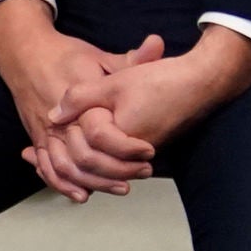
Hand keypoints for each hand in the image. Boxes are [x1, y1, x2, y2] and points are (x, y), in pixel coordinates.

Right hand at [0, 0, 151, 202]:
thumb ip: (129, 59)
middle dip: (115, 172)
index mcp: (77, 102)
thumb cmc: (65, 54)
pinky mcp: (37, 137)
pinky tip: (82, 194)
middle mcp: (58, 121)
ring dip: (94, 183)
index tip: (151, 151)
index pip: (102, 135)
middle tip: (142, 172)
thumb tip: (157, 45)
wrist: (24, 53)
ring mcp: (44, 131)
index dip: (128, 148)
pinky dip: (62, 183)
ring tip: (120, 187)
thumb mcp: (99, 56)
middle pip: (84, 159)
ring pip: (66, 168)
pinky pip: (47, 167)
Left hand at [46, 25, 250, 162]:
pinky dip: (98, 160)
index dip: (69, 133)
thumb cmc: (160, 80)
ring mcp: (143, 155)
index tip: (54, 126)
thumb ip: (81, 98)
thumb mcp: (114, 82)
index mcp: (122, 137)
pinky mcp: (148, 150)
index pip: (86, 146)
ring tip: (58, 156)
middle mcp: (133, 154)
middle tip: (48, 150)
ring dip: (81, 167)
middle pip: (92, 168)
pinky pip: (118, 163)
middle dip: (69, 161)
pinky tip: (83, 148)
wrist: (203, 82)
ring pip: (105, 171)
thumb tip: (52, 115)